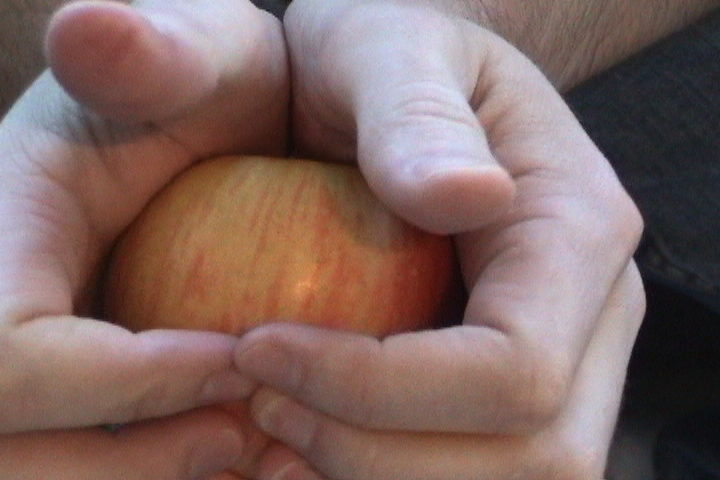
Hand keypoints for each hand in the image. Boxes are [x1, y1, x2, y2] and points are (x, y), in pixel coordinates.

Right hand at [0, 0, 290, 476]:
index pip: (7, 354)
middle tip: (245, 431)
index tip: (240, 359)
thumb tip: (91, 29)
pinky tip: (261, 458)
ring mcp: (39, 359)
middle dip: (128, 463)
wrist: (218, 116)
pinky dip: (179, 475)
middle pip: (11, 450)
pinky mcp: (83, 388)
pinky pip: (105, 465)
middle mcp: (3, 306)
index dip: (119, 383)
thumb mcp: (198, 50)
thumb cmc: (212, 81)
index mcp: (4, 230)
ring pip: (47, 474)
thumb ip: (152, 52)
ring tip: (259, 449)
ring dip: (154, 479)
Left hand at [231, 1, 645, 478]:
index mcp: (576, 232)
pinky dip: (384, 471)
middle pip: (529, 456)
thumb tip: (462, 196)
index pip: (514, 371)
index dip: (382, 393)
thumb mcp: (390, 48)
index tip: (260, 351)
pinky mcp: (512, 380)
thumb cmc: (392, 50)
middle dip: (380, 457)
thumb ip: (418, 116)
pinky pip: (470, 464)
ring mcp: (561, 355)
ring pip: (506, 478)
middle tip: (262, 407)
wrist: (408, 79)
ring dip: (379, 476)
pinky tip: (307, 438)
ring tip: (275, 427)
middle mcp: (590, 313)